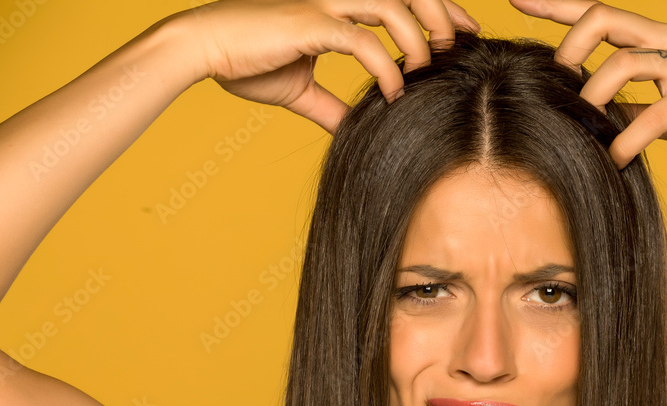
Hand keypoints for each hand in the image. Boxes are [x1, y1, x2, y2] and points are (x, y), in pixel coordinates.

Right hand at [169, 0, 480, 132]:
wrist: (201, 50)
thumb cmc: (245, 64)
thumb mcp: (300, 90)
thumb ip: (330, 106)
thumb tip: (350, 131)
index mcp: (337, 3)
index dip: (435, 11)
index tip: (461, 34)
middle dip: (442, 12)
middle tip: (464, 42)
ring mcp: (325, 5)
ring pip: (393, 6)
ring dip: (420, 37)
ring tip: (431, 68)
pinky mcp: (311, 23)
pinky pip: (364, 42)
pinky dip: (387, 67)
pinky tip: (395, 91)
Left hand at [508, 0, 666, 168]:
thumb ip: (642, 107)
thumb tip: (608, 125)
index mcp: (663, 39)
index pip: (602, 13)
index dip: (557, 5)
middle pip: (603, 19)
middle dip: (568, 47)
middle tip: (556, 82)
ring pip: (620, 66)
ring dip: (592, 101)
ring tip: (586, 131)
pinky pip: (652, 116)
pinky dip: (627, 141)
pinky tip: (616, 159)